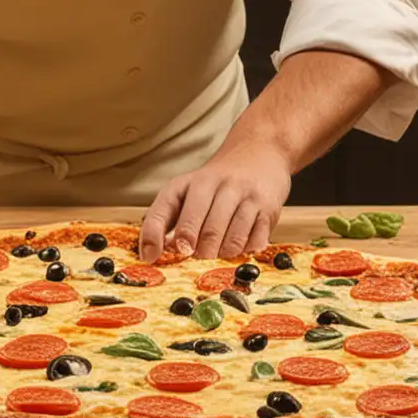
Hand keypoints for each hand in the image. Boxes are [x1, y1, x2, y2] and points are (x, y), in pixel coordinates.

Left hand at [139, 146, 293, 262]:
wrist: (258, 153)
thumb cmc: (217, 182)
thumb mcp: (187, 191)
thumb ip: (168, 219)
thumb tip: (151, 252)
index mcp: (188, 183)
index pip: (165, 209)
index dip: (155, 236)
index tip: (150, 257)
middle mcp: (216, 185)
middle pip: (204, 230)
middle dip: (197, 254)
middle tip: (194, 264)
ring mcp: (244, 196)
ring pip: (231, 240)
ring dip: (222, 256)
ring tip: (217, 258)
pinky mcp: (267, 208)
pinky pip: (255, 241)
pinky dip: (244, 253)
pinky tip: (239, 249)